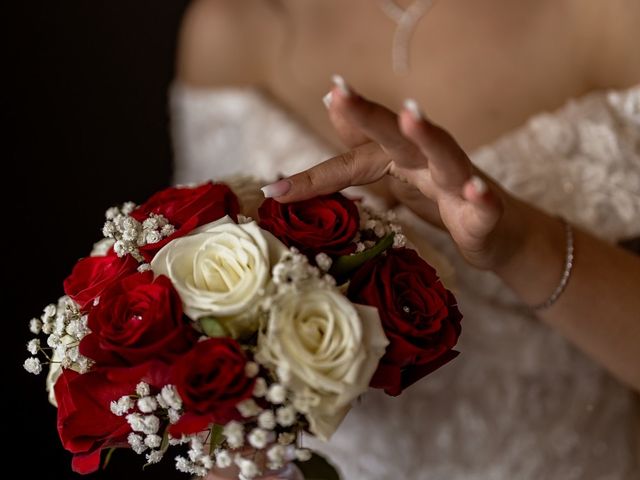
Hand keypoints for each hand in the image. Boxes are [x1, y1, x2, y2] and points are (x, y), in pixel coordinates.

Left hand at [262, 76, 526, 270]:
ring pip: (445, 156)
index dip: (315, 176)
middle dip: (368, 114)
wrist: (497, 231)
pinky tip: (475, 190)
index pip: (351, 162)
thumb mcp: (395, 176)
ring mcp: (459, 183)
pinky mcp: (485, 211)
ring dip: (429, 136)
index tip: (276, 187)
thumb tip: (329, 104)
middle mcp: (427, 162)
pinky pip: (483, 203)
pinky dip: (480, 196)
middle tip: (339, 92)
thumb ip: (360, 150)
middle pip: (396, 136)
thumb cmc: (441, 199)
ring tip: (412, 115)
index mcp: (400, 159)